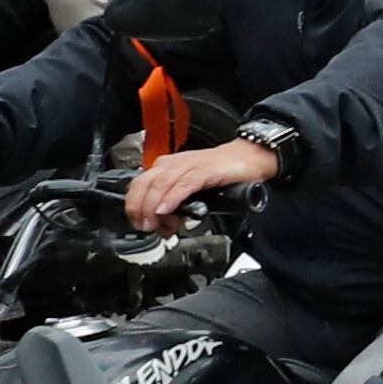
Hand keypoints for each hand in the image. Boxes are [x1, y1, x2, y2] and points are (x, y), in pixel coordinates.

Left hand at [128, 134, 283, 228]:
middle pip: (143, 185)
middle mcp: (172, 164)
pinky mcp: (205, 171)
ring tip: (154, 223)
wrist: (248, 157)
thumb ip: (174, 204)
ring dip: (152, 208)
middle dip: (139, 209)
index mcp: (165, 167)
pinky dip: (172, 199)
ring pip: (159, 185)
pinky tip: (166, 211)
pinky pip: (183, 185)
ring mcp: (188, 166)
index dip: (134, 208)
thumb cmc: (220, 173)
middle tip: (145, 226)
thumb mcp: (189, 189)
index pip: (138, 186)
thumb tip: (163, 223)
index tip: (140, 225)